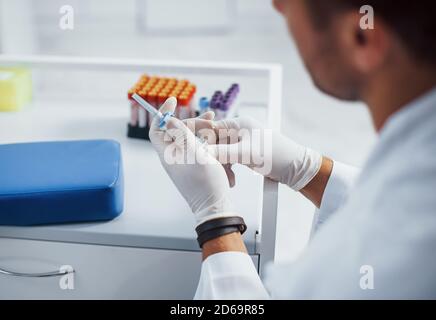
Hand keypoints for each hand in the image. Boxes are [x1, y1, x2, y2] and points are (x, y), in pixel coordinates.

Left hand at [149, 97, 239, 226]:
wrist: (216, 207)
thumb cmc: (205, 184)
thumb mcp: (194, 153)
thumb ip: (181, 134)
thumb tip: (167, 119)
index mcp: (168, 154)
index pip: (157, 129)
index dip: (162, 114)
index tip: (174, 101)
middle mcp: (174, 157)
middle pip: (177, 131)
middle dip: (193, 121)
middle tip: (210, 119)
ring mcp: (186, 162)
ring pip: (191, 139)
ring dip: (203, 131)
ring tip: (217, 127)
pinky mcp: (197, 167)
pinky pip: (200, 149)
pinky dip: (208, 142)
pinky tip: (219, 140)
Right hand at [185, 116, 321, 190]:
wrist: (295, 168)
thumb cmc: (274, 156)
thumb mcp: (244, 154)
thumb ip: (221, 152)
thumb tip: (201, 153)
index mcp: (239, 124)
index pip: (212, 129)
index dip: (203, 141)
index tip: (195, 155)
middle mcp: (239, 130)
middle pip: (215, 141)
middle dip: (212, 156)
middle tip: (209, 170)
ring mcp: (242, 142)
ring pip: (221, 151)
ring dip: (220, 165)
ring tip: (225, 178)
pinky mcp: (246, 153)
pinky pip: (229, 158)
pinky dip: (228, 168)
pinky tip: (230, 179)